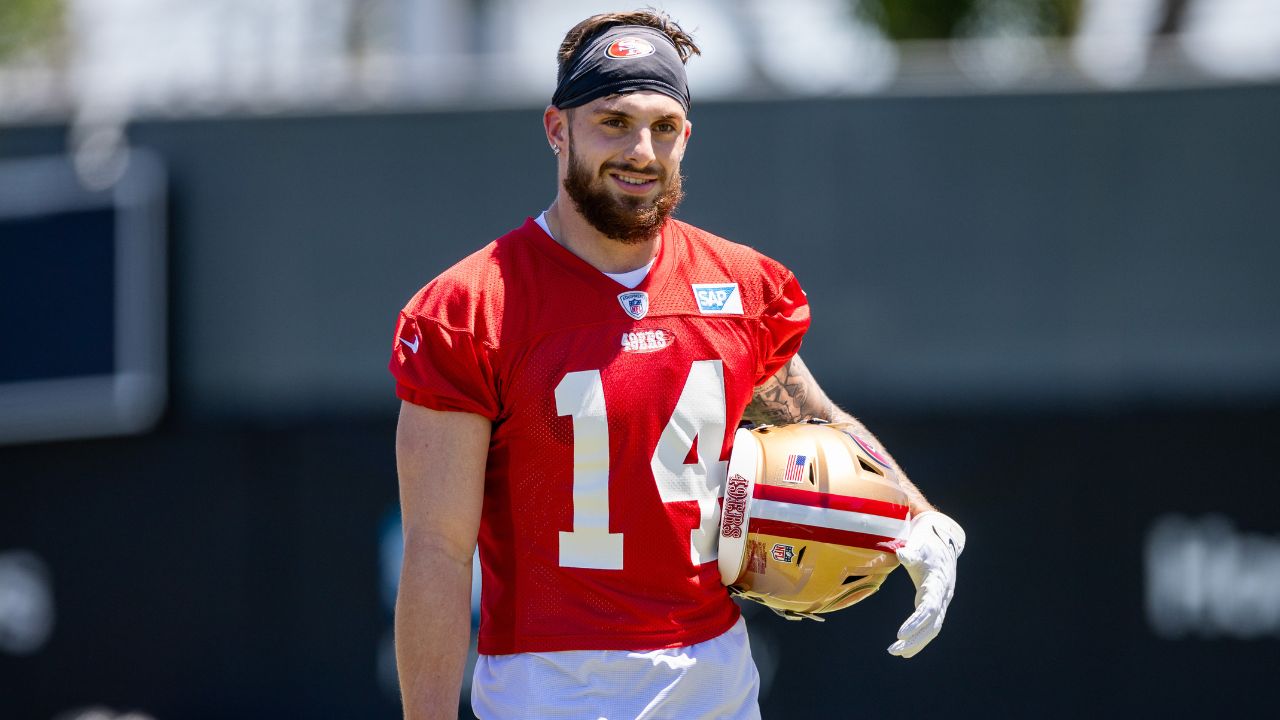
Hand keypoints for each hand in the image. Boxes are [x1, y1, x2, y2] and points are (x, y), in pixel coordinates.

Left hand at [887, 511, 964, 657]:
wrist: (944, 546)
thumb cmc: (928, 546)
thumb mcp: (920, 547)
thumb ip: (911, 553)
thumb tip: (901, 554)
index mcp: (937, 584)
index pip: (928, 608)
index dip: (916, 622)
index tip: (900, 634)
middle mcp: (942, 597)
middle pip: (931, 625)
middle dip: (915, 640)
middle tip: (894, 650)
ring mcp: (941, 603)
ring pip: (932, 629)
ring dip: (916, 643)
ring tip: (896, 652)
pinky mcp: (936, 606)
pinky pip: (930, 627)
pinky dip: (920, 639)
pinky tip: (906, 650)